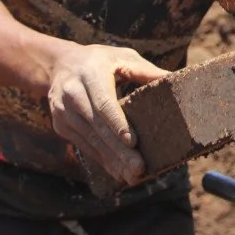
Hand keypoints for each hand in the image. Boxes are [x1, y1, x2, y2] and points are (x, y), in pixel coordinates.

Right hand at [46, 44, 168, 184]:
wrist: (60, 65)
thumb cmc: (100, 61)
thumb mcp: (122, 58)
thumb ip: (146, 71)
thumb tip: (174, 80)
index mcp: (89, 73)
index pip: (103, 102)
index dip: (117, 123)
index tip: (132, 142)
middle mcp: (71, 93)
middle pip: (97, 126)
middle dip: (118, 150)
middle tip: (138, 168)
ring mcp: (62, 111)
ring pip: (90, 140)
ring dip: (111, 160)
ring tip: (132, 175)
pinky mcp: (60, 125)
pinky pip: (84, 145)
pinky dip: (101, 159)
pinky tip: (117, 171)